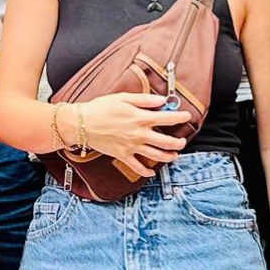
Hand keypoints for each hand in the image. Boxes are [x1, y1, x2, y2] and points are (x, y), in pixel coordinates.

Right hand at [70, 91, 191, 178]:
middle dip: (178, 142)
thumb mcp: (124, 98)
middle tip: (182, 141)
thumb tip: (161, 100)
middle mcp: (139, 134)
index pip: (167, 119)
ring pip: (156, 156)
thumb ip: (145, 100)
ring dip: (169, 156)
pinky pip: (137, 167)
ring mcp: (132, 147)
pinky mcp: (123, 155)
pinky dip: (146, 172)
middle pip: (166, 142)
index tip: (187, 116)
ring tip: (174, 155)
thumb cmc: (101, 108)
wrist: (82, 123)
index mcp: (140, 118)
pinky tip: (151, 172)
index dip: (180, 117)